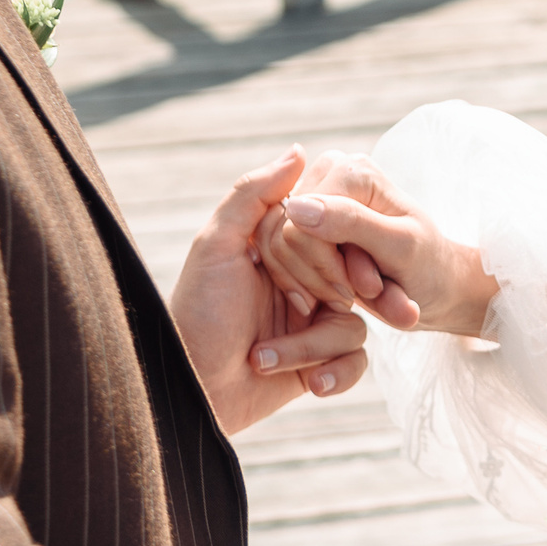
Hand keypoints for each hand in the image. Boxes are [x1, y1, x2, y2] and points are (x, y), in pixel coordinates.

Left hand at [169, 148, 369, 433]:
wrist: (190, 394)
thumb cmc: (197, 317)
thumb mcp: (215, 247)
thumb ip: (252, 194)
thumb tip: (299, 151)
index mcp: (281, 253)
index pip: (332, 236)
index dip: (334, 252)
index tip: (329, 266)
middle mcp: (302, 285)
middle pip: (353, 280)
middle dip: (330, 301)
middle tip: (302, 310)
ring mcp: (311, 327)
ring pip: (353, 326)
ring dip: (309, 347)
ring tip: (263, 359)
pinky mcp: (320, 366)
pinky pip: (356, 363)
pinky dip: (335, 375)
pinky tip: (308, 384)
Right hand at [253, 151, 497, 337]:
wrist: (433, 284)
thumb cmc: (426, 267)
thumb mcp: (400, 248)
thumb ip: (352, 224)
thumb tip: (296, 208)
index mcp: (353, 170)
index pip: (301, 225)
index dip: (328, 267)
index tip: (368, 287)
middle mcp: (328, 172)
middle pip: (283, 235)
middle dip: (319, 275)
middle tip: (358, 293)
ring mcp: (312, 196)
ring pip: (274, 248)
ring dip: (311, 283)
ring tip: (349, 294)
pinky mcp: (300, 221)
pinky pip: (274, 256)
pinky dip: (300, 284)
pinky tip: (329, 295)